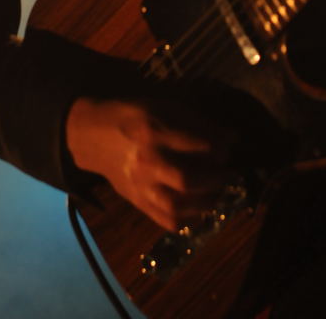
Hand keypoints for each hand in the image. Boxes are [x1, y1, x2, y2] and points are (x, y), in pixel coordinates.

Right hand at [65, 96, 234, 230]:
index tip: (232, 143)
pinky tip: (199, 206)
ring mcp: (140, 186)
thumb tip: (231, 137)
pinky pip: (165, 220)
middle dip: (215, 177)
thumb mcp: (161, 105)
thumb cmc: (132, 115)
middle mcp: (146, 161)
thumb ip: (195, 121)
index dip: (221, 145)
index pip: (196, 143)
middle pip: (186, 179)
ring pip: (176, 206)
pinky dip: (188, 219)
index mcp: (153, 131)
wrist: (93, 136)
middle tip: (229, 172)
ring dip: (205, 201)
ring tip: (217, 191)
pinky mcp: (137, 202)